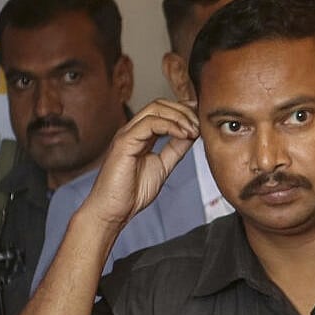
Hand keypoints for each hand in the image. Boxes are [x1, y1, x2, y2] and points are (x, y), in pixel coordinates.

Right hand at [85, 99, 199, 227]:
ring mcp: (127, 134)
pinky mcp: (124, 142)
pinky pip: (149, 124)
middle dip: (184, 111)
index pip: (162, 111)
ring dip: (180, 117)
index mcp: (140, 135)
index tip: (201, 121)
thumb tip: (190, 135)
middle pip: (159, 105)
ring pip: (155, 109)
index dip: (184, 112)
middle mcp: (132, 131)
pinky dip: (171, 126)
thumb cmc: (133, 192)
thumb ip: (175, 149)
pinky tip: (184, 135)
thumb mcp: (163, 166)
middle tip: (199, 125)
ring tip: (194, 131)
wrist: (114, 210)